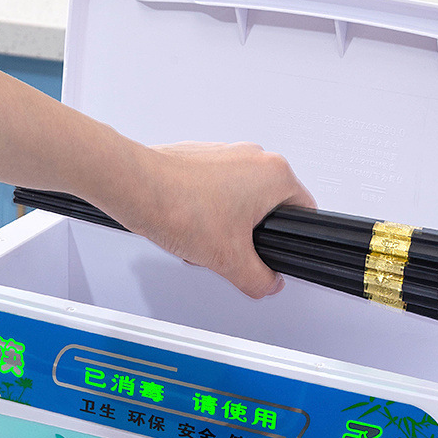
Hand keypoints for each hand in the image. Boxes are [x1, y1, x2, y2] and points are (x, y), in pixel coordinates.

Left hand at [92, 141, 314, 298]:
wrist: (133, 186)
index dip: (290, 241)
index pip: (304, 213)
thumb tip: (269, 283)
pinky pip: (215, 189)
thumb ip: (259, 279)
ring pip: (240, 200)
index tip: (275, 254)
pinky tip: (188, 224)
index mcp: (275, 174)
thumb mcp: (230, 261)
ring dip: (226, 224)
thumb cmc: (179, 207)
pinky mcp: (201, 157)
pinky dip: (205, 210)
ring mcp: (226, 153)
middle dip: (250, 236)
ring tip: (202, 237)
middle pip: (269, 209)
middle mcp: (254, 156)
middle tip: (230, 250)